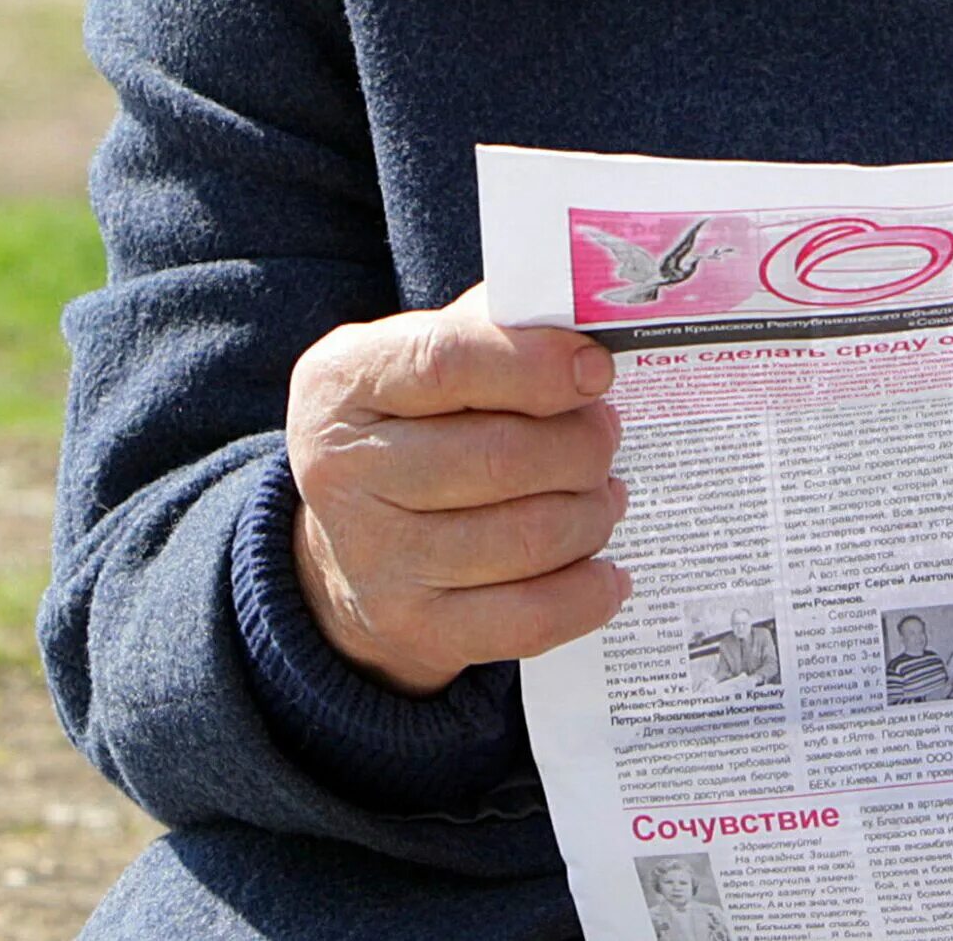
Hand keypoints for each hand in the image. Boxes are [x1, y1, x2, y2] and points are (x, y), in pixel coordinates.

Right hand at [285, 283, 629, 695]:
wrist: (350, 540)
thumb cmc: (417, 421)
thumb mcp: (424, 351)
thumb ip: (496, 326)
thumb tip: (589, 324)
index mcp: (344, 381)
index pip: (446, 362)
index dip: (535, 365)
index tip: (596, 370)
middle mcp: (344, 471)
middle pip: (500, 457)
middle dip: (581, 445)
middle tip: (606, 434)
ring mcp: (375, 559)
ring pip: (527, 537)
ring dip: (592, 512)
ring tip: (604, 493)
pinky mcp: (414, 627)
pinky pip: (527, 620)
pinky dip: (587, 593)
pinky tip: (608, 571)